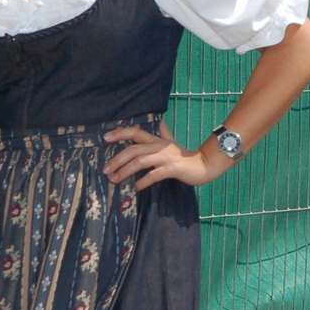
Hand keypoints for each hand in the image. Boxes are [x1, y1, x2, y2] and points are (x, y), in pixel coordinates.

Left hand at [102, 120, 228, 189]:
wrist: (205, 165)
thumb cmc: (185, 156)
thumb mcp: (172, 143)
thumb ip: (164, 134)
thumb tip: (160, 122)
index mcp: (157, 141)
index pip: (136, 132)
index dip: (120, 133)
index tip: (105, 137)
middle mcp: (160, 147)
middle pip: (134, 149)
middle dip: (117, 159)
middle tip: (106, 170)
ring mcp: (166, 157)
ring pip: (141, 161)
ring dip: (125, 171)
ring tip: (115, 179)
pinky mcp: (173, 169)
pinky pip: (155, 175)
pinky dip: (143, 181)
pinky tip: (136, 187)